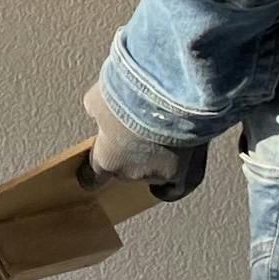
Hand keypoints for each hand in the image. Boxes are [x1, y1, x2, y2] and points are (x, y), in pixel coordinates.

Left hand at [83, 80, 207, 200]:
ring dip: (154, 159)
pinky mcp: (187, 172)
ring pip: (154, 173)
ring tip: (161, 139)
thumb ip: (96, 111)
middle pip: (126, 171)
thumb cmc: (133, 93)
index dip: (93, 172)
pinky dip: (175, 184)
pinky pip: (179, 186)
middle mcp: (133, 172)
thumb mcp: (99, 97)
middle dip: (129, 153)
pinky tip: (175, 180)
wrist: (175, 93)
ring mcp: (161, 174)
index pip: (94, 176)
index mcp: (108, 158)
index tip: (91, 173)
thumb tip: (96, 112)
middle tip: (136, 131)